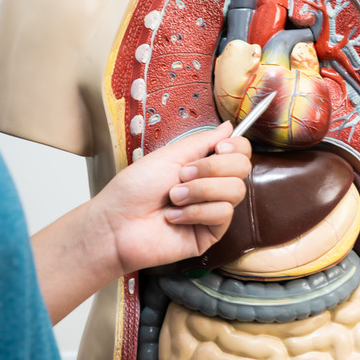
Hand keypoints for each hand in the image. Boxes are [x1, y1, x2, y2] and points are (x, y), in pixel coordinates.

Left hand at [89, 121, 251, 274]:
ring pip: (235, 190)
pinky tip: (174, 216)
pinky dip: (195, 211)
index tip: (219, 148)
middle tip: (183, 174)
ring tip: (174, 197)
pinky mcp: (211, 233)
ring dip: (200, 190)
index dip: (236, 147)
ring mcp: (213, 210)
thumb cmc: (134, 189)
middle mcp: (212, 186)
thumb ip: (204, 140)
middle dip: (212, 168)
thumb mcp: (170, 155)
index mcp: (203, 164)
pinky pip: (222, 214)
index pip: (240, 151)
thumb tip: (230, 126)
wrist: (117, 223)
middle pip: (243, 168)